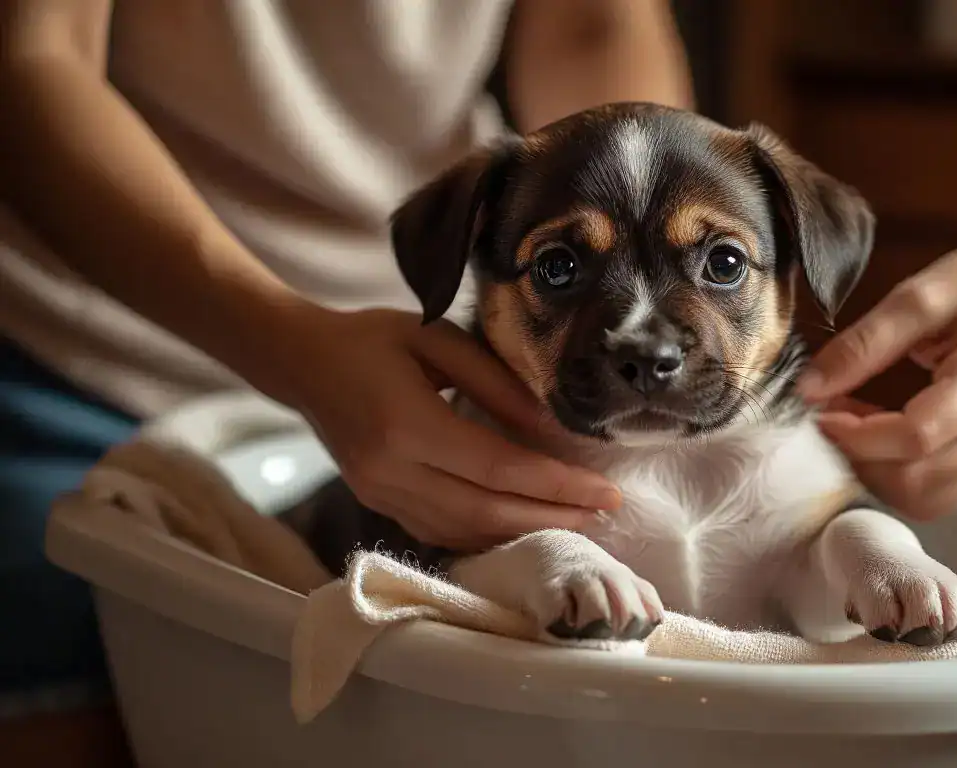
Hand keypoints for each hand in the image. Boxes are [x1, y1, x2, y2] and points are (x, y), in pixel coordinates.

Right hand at [267, 305, 621, 549]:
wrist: (301, 362)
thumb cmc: (375, 339)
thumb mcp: (439, 341)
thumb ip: (497, 385)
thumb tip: (554, 429)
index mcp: (406, 425)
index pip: (498, 468)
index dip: (555, 485)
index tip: (605, 490)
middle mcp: (390, 472)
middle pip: (486, 511)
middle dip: (552, 516)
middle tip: (605, 514)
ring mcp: (380, 496)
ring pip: (465, 531)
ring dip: (524, 532)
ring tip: (578, 524)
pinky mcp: (379, 505)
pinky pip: (443, 533)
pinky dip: (489, 535)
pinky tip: (524, 527)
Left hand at [798, 237, 956, 518]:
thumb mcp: (924, 294)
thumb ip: (865, 343)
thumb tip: (810, 389)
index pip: (914, 438)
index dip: (856, 436)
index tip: (819, 410)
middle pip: (916, 484)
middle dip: (860, 459)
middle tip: (832, 415)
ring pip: (925, 500)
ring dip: (876, 472)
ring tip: (855, 423)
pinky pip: (939, 491)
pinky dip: (898, 472)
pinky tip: (881, 431)